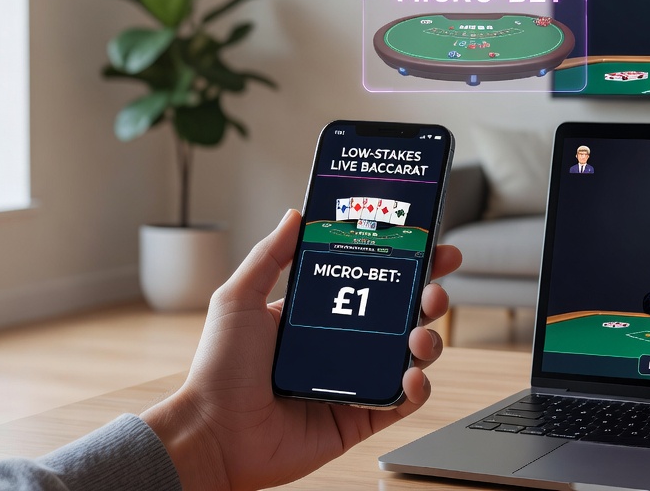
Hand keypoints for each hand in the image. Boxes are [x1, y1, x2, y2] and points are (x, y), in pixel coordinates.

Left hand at [140, 209, 462, 490]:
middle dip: (428, 297)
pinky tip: (412, 377)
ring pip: (410, 355)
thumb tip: (295, 214)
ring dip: (428, 340)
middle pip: (402, 314)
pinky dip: (418, 389)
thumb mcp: (238, 299)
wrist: (214, 434)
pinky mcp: (360, 417)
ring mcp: (354, 381)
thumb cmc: (218, 371)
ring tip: (418, 337)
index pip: (372, 280)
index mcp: (319, 314)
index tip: (430, 246)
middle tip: (434, 289)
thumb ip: (269, 255)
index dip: (406, 263)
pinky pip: (402, 401)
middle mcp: (342, 345)